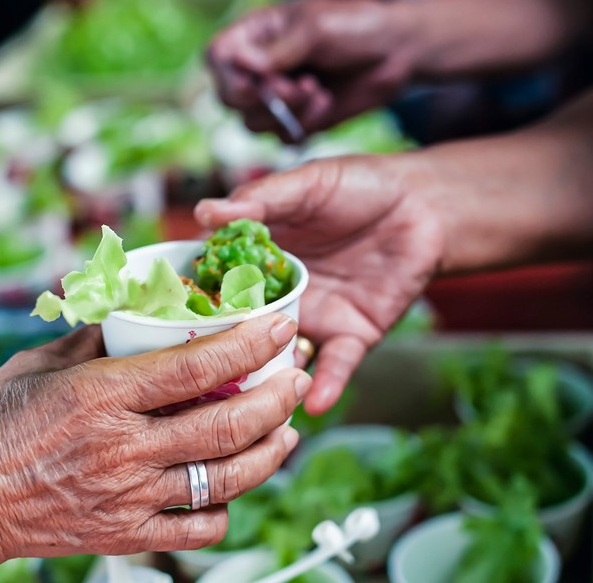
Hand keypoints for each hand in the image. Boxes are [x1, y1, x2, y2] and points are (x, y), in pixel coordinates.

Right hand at [0, 313, 309, 563]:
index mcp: (102, 394)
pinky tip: (233, 486)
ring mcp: (128, 496)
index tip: (279, 324)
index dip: (250, 342)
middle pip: (228, 424)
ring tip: (286, 432)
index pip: (197, 366)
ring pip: (225, 477)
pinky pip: (196, 527)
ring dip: (269, 452)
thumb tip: (135, 311)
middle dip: (277, 398)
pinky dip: (225, 508)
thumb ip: (94, 337)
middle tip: (295, 377)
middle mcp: (124, 447)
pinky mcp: (125, 534)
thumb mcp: (37, 364)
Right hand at [195, 157, 442, 413]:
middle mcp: (280, 297)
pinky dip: (326, 385)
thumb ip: (262, 200)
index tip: (167, 326)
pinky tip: (313, 403)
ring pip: (282, 358)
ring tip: (245, 408)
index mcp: (259, 261)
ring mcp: (314, 319)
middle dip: (223, 356)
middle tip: (197, 379)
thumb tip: (206, 211)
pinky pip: (336, 365)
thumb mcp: (307, 185)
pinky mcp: (351, 334)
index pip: (218, 288)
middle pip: (243, 333)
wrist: (425, 204)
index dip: (195, 305)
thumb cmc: (361, 186)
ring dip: (267, 383)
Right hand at [207, 0, 416, 139]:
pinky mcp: (298, 120)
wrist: (398, 50)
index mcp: (255, 33)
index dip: (232, 74)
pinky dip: (304, 126)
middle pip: (230, 97)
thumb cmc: (357, 25)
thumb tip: (242, 62)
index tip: (262, 77)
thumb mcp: (316, 29)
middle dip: (265, 98)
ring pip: (252, 123)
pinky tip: (327, 102)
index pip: (218, 57)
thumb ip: (278, 51)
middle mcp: (259, 67)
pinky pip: (281, 137)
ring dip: (286, 112)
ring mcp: (276, 97)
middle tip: (299, 86)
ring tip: (318, 90)